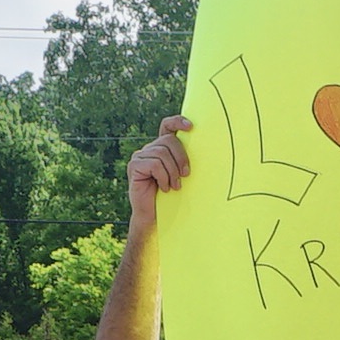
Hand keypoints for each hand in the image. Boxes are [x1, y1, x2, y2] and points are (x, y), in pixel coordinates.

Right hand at [127, 115, 192, 230]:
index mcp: (162, 148)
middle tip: (186, 175)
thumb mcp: (182, 176)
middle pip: (169, 140)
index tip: (191, 126)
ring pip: (162, 153)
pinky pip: (154, 164)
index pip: (167, 126)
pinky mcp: (134, 166)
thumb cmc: (173, 198)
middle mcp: (150, 149)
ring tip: (175, 186)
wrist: (155, 218)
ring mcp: (140, 156)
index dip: (177, 121)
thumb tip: (204, 148)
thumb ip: (185, 161)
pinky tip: (165, 188)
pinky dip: (163, 177)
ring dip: (172, 172)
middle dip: (181, 157)